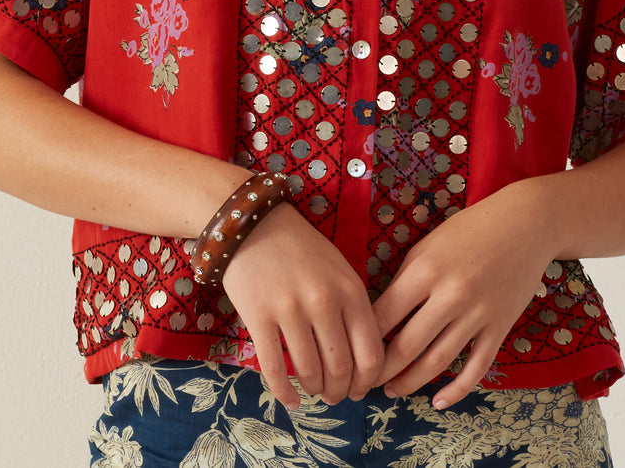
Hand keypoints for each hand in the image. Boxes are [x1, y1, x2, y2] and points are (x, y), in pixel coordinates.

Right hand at [221, 204, 384, 408]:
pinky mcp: (258, 316)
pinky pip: (273, 369)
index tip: (358, 390)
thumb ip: (353, 309)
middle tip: (334, 396)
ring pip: (309, 372)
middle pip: (341, 369)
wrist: (255, 224)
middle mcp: (324, 302)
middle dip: (339, 392)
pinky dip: (284, 393)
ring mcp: (290, 310)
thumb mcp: (340, 270)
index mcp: (350, 290)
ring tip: (313, 390)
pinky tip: (290, 400)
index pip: (370, 354)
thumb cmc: (302, 249)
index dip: (366, 382)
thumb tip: (361, 361)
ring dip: (314, 390)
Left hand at [371, 182, 555, 408]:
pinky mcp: (500, 327)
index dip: (364, 339)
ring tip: (392, 391)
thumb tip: (382, 316)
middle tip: (366, 382)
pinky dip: (456, 390)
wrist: (524, 224)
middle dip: (382, 371)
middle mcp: (450, 296)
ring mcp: (477, 314)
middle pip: (406, 346)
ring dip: (411, 382)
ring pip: (437, 362)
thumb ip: (406, 280)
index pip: (385, 316)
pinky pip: (476, 368)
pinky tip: (439, 402)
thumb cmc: (470, 229)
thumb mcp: (428, 246)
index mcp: (425, 271)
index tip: (352, 352)